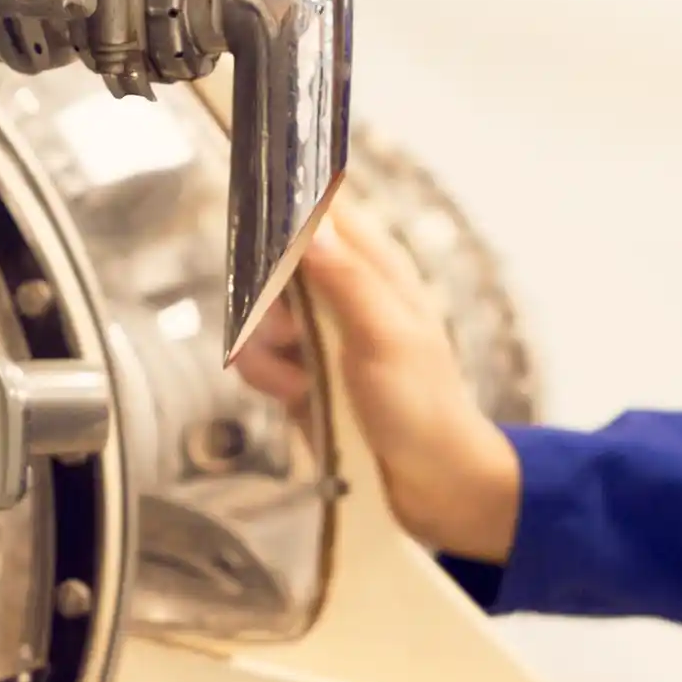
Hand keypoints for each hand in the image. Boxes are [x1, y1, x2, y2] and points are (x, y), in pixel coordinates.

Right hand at [233, 196, 522, 562]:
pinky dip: (268, 376)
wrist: (430, 484)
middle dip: (267, 296)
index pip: (323, 205)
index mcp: (375, 267)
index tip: (250, 199)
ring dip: (266, 346)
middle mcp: (345, 290)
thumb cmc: (424, 408)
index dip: (285, 197)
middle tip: (291, 329)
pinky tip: (294, 396)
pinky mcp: (301, 370)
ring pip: (259, 310)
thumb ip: (346, 280)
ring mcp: (321, 331)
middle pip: (274, 258)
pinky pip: (260, 356)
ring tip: (301, 378)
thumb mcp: (385, 339)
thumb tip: (311, 225)